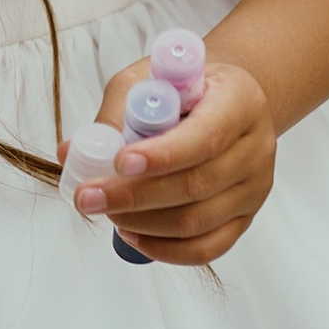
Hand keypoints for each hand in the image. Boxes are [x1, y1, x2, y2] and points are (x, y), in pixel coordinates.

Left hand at [82, 52, 275, 263]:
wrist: (221, 103)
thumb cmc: (182, 89)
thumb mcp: (149, 80)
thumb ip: (115, 112)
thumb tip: (72, 152)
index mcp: (240, 102)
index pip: (204, 137)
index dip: (161, 155)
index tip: (118, 162)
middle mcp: (256, 148)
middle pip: (196, 185)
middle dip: (133, 196)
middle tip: (88, 197)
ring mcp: (254, 188)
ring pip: (197, 221)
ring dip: (142, 222)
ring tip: (105, 210)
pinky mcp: (244, 217)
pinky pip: (207, 248)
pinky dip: (164, 249)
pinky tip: (131, 233)